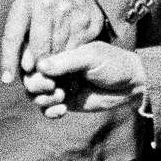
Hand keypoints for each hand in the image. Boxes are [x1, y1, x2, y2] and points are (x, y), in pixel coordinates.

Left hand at [0, 0, 104, 87]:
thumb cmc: (41, 9)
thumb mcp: (24, 16)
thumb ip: (17, 43)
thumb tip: (17, 73)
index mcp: (26, 1)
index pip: (13, 37)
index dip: (9, 61)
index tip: (7, 80)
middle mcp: (48, 2)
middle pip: (39, 49)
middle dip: (36, 65)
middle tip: (37, 72)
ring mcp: (70, 9)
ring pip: (58, 51)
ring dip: (55, 63)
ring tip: (53, 67)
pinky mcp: (88, 19)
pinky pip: (76, 49)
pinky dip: (70, 58)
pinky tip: (67, 57)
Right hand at [22, 40, 146, 117]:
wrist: (131, 84)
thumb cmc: (113, 63)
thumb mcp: (91, 58)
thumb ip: (66, 62)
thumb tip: (40, 66)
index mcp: (60, 49)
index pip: (33, 55)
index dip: (29, 64)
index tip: (37, 69)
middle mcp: (56, 67)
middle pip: (29, 77)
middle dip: (35, 84)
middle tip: (52, 86)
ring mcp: (59, 84)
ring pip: (35, 94)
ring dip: (42, 98)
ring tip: (61, 96)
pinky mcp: (65, 101)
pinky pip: (46, 109)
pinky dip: (49, 111)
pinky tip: (63, 110)